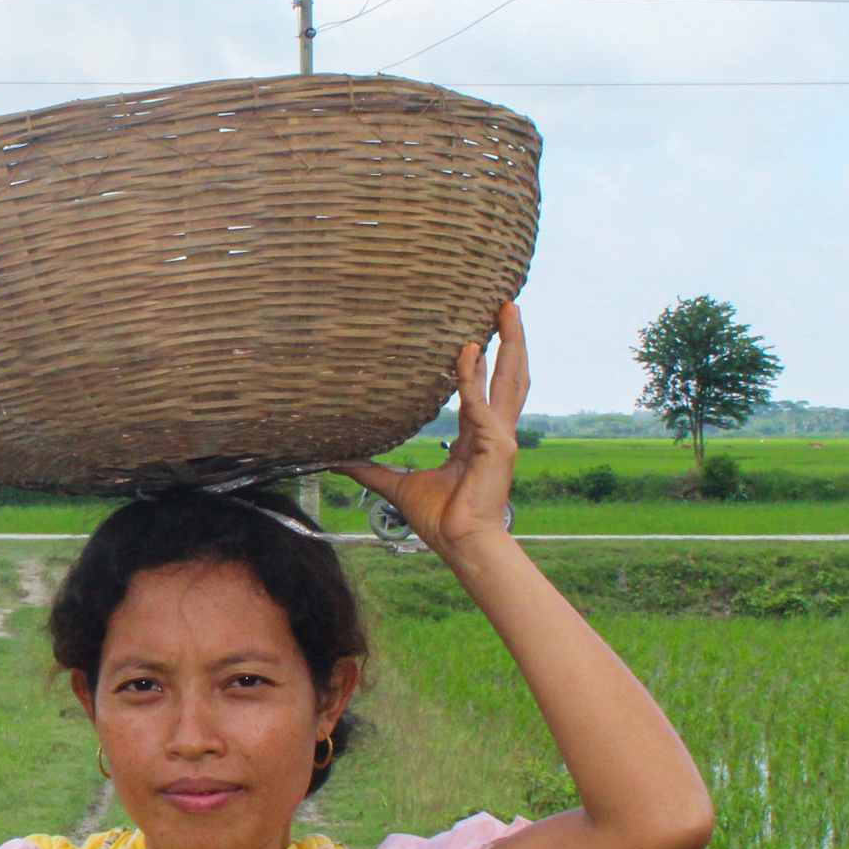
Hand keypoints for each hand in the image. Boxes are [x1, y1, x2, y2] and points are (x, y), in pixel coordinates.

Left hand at [342, 301, 527, 555]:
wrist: (459, 544)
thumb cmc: (439, 519)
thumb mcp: (397, 486)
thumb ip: (370, 469)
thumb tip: (338, 460)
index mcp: (475, 438)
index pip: (482, 390)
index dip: (480, 362)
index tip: (473, 334)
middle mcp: (493, 432)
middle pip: (508, 376)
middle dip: (509, 340)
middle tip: (505, 304)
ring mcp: (501, 438)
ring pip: (510, 381)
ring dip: (509, 345)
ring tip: (506, 312)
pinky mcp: (499, 447)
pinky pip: (481, 406)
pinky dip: (473, 381)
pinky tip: (466, 355)